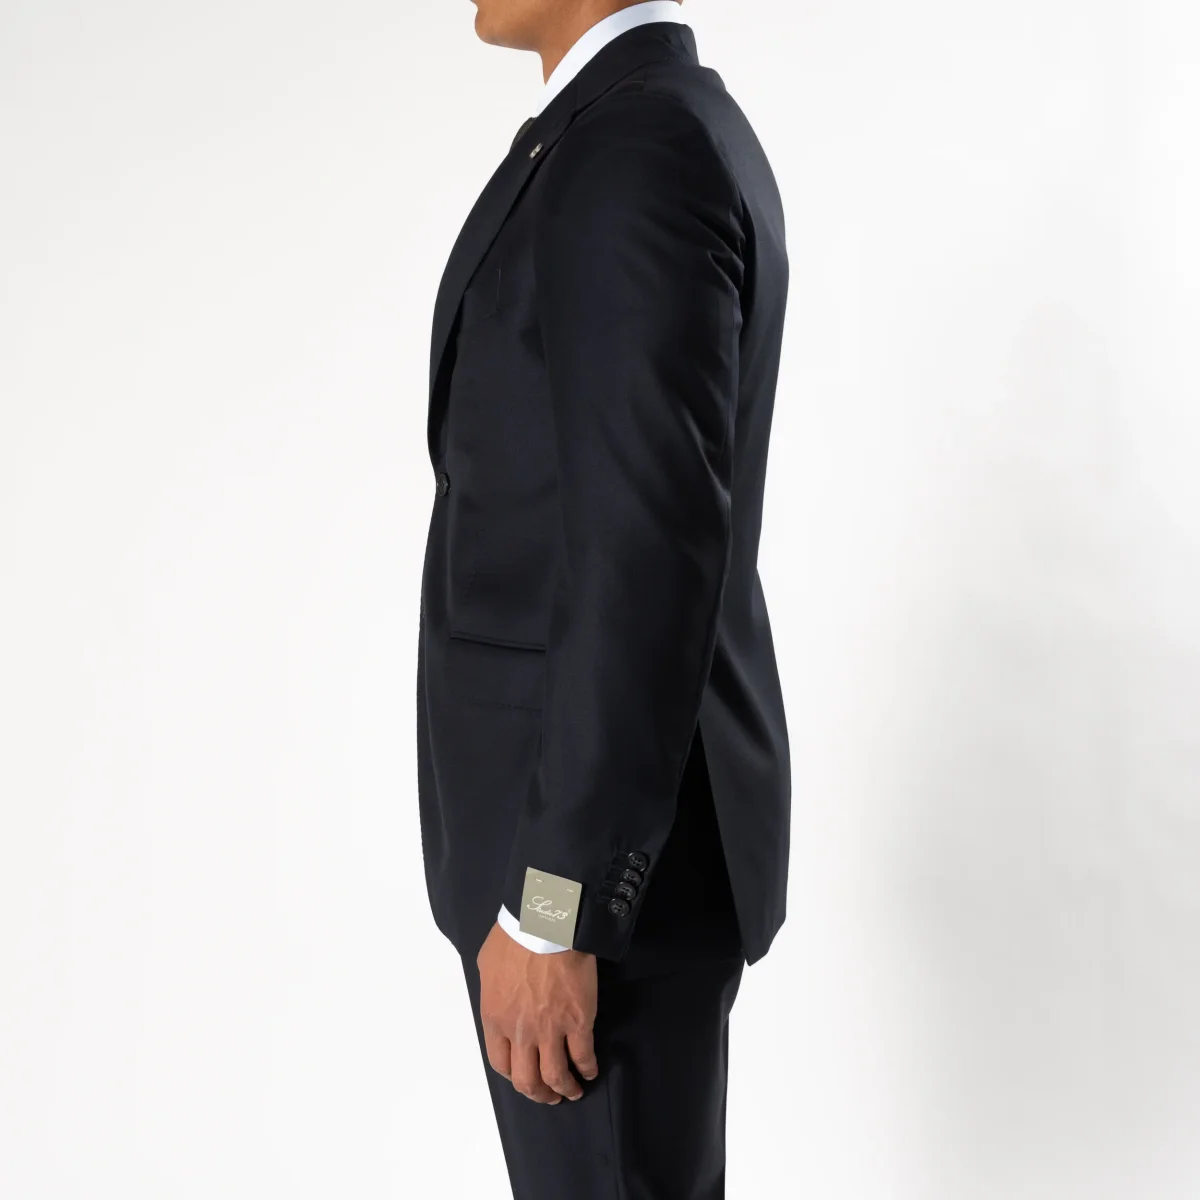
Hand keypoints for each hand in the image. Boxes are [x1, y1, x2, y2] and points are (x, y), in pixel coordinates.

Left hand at [475, 920, 599, 1103]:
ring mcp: (550, 1030)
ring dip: (564, 1089)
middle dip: (539, 1094)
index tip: (524, 1076)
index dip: (514, 1075)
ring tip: (572, 1092)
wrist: (546, 926)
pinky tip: (590, 1071)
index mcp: (495, 1018)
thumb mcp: (488, 964)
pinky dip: (587, 1069)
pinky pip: (583, 1056)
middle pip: (527, 1079)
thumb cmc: (514, 937)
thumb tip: (501, 996)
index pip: (501, 1063)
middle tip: (549, 1096)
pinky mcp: (578, 1022)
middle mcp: (520, 1032)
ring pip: (555, 1076)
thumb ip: (493, 989)